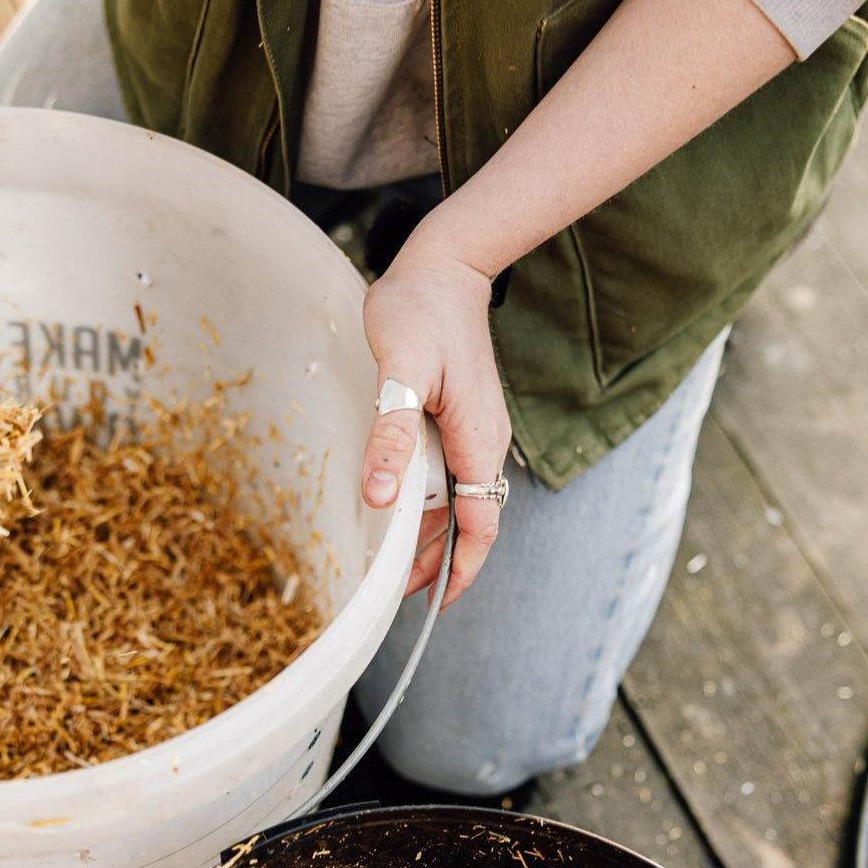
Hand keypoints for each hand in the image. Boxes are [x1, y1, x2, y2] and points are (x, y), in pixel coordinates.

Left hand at [360, 212, 512, 606]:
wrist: (445, 264)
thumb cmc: (421, 309)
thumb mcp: (402, 370)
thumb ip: (392, 433)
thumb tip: (382, 497)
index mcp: (478, 438)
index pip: (480, 523)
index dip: (461, 568)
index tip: (434, 603)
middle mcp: (485, 440)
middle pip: (469, 518)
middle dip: (438, 559)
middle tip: (395, 590)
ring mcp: (476, 428)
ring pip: (459, 497)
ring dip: (431, 532)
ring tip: (394, 561)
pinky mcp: (461, 415)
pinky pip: (450, 472)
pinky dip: (428, 500)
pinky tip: (400, 505)